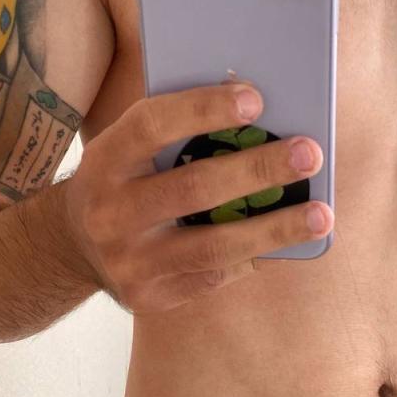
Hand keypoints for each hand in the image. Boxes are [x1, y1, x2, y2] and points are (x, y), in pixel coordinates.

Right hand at [60, 82, 332, 313]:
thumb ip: (176, 130)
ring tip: (322, 214)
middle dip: (258, 168)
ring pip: (213, 245)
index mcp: (106, 160)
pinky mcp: (148, 298)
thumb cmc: (125, 180)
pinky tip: (289, 240)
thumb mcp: (130, 148)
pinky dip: (256, 254)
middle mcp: (110, 213)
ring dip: (275, 229)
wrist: (74, 248)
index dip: (203, 109)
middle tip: (310, 153)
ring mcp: (129, 261)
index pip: (152, 125)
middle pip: (193, 188)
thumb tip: (257, 108)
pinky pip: (215, 275)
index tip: (257, 99)